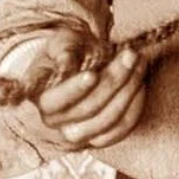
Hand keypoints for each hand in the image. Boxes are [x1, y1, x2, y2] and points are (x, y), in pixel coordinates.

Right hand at [29, 29, 147, 149]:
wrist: (79, 61)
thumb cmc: (69, 48)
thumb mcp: (61, 40)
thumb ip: (62, 49)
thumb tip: (65, 63)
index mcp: (38, 96)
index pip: (53, 101)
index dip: (73, 90)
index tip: (92, 75)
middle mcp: (53, 121)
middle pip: (87, 108)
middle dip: (113, 80)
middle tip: (130, 55)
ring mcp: (75, 133)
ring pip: (106, 121)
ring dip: (128, 91)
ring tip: (139, 63)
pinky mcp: (97, 138)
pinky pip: (119, 130)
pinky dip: (134, 107)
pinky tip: (140, 84)